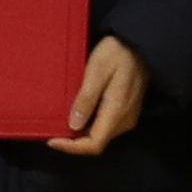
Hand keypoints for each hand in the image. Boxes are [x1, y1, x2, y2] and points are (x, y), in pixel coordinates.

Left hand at [52, 36, 148, 154]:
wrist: (139, 43)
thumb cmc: (117, 52)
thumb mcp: (97, 70)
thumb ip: (87, 98)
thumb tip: (74, 125)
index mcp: (117, 111)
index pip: (94, 144)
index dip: (71, 147)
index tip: (52, 140)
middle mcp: (124, 120)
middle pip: (96, 142)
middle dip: (73, 142)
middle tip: (52, 130)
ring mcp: (127, 116)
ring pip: (99, 135)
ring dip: (80, 134)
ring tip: (61, 122)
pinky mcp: (125, 111)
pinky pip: (104, 126)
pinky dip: (88, 125)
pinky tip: (77, 114)